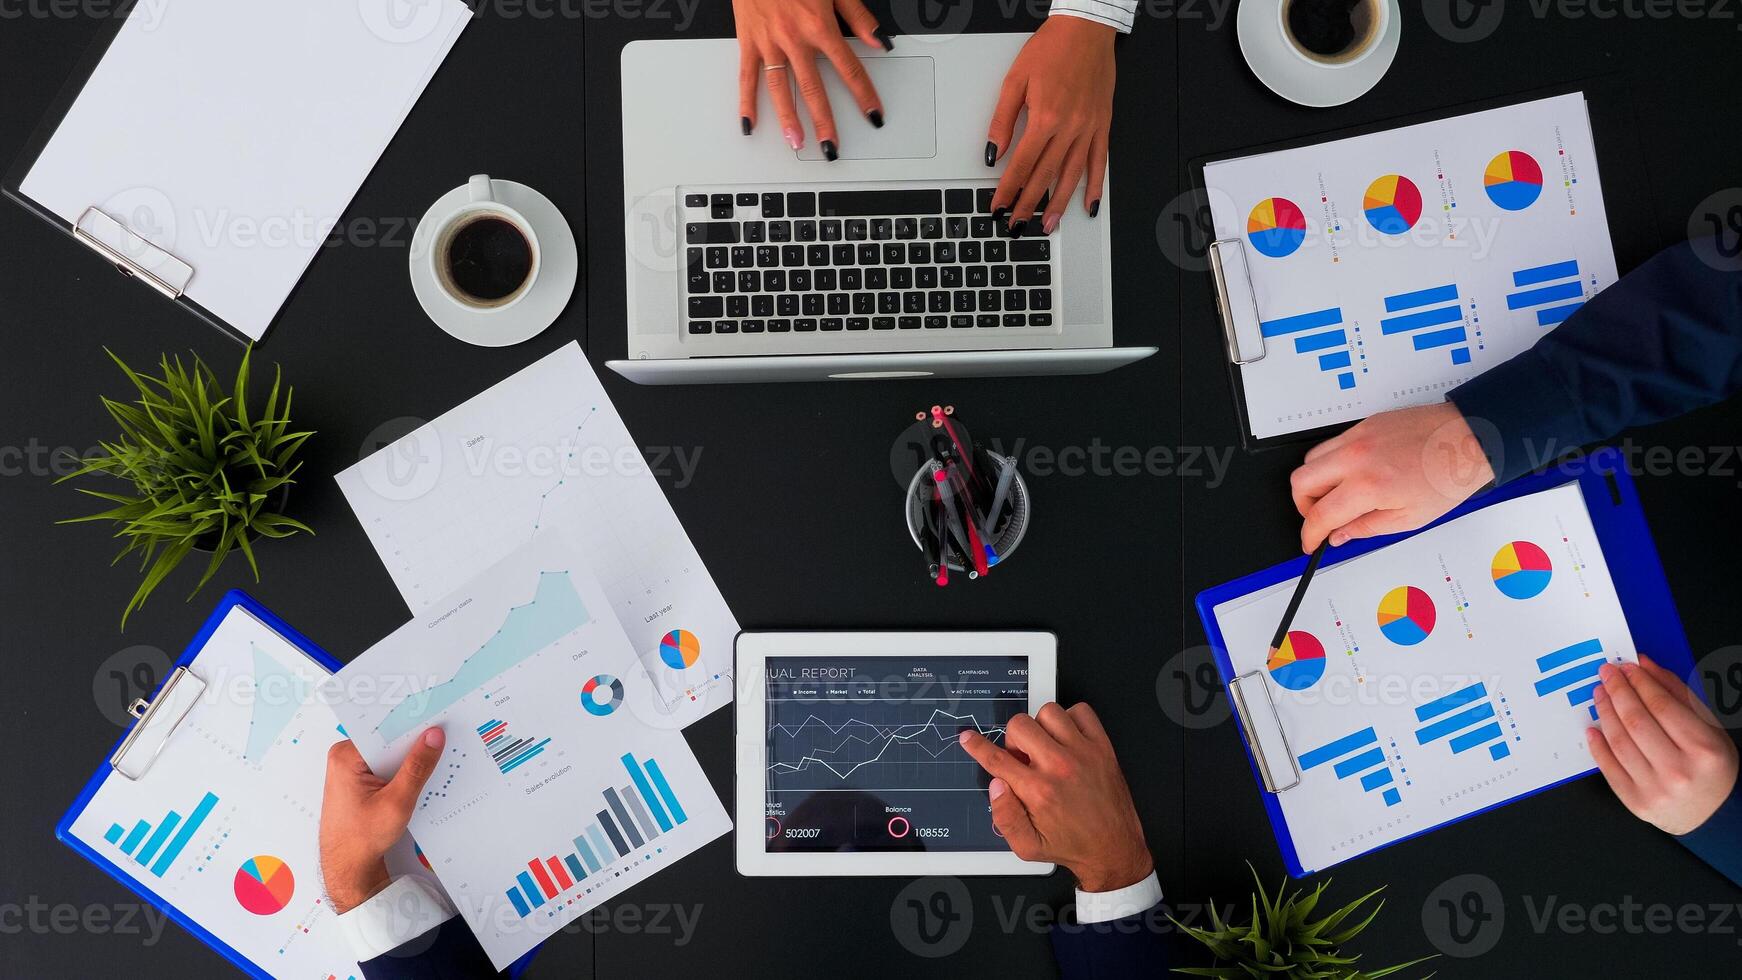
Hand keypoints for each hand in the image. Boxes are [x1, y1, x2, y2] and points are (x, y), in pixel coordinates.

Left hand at [319, 728, 444, 912]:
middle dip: (412, 743)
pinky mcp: (357, 779)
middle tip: (440, 741)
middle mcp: (344, 757)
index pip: (385, 730)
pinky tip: (416, 778)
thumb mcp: (397, 802)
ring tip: (431, 762)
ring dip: (408, 759)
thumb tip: (433, 737)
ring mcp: (350, 768)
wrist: (348, 866)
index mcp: (346, 756)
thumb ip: (417, 767)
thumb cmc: (362, 839)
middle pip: (387, 740)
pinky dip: (401, 770)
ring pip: (388, 753)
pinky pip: (384, 765)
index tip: (437, 722)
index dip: (412, 726)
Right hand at [733, 0, 889, 155]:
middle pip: (813, 88)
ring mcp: (769, 42)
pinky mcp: (747, 40)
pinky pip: (747, 76)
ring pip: (780, 88)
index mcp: (820, 25)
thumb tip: (880, 40)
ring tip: (797, 143)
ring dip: (789, 120)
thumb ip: (858, 15)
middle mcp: (795, 38)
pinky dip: (746, 102)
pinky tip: (750, 123)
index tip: (873, 115)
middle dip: (825, 121)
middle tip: (831, 147)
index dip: (864, 94)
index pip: (849, 68)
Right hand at [959, 703, 1151, 891]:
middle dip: (1014, 741)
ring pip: (1048, 713)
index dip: (977, 746)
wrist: (1113, 848)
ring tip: (1047, 748)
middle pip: (1019, 726)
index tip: (968, 737)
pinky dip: (1072, 720)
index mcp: (1038, 791)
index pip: (997, 759)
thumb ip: (1004, 816)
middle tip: (1024, 759)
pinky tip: (1069, 740)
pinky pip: (1081, 711)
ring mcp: (1083, 753)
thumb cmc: (1071, 845)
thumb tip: (996, 785)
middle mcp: (1059, 767)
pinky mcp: (1102, 747)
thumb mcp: (1027, 846)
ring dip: (1042, 728)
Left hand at [987, 16, 1116, 236]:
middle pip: (1045, 176)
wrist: (1086, 29)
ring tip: (1048, 225)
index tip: (998, 206)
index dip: (1008, 190)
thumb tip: (992, 151)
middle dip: (1028, 204)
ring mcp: (1089, 128)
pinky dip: (1094, 186)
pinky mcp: (1102, 125)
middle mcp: (1069, 127)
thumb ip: (1002, 120)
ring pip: (1071, 176)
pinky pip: (1099, 162)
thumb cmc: (1052, 48)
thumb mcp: (1015, 81)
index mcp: (1045, 117)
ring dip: (1058, 204)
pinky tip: (1088, 205)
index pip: (1021, 165)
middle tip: (1017, 225)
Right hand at [1290, 401, 1493, 553]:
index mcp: (1369, 485)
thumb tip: (1340, 535)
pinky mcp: (1363, 425)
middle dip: (1303, 506)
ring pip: (1310, 460)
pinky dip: (1330, 463)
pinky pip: (1330, 445)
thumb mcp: (1410, 518)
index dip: (1310, 534)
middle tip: (1321, 518)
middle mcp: (1356, 457)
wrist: (1471, 440)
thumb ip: (1366, 528)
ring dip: (1315, 482)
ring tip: (1338, 496)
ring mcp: (1357, 437)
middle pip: (1299, 482)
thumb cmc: (1449, 476)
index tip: (1311, 542)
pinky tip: (1352, 475)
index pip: (1319, 515)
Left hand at [1589, 656, 1738, 835]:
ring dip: (1605, 711)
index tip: (1627, 667)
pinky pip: (1609, 767)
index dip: (1640, 682)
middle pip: (1636, 720)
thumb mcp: (1709, 728)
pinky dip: (1598, 744)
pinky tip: (1594, 727)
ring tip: (1600, 694)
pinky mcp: (1636, 801)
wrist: (1714, 812)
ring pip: (1619, 741)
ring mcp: (1655, 789)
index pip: (1662, 706)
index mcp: (1704, 749)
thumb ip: (1677, 694)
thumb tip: (1645, 666)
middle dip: (1618, 691)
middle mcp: (1679, 771)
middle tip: (1607, 674)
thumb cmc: (1711, 766)